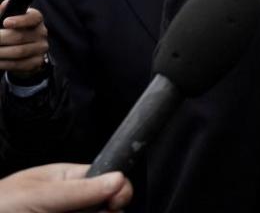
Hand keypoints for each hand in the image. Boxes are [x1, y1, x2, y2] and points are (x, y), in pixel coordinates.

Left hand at [0, 0, 48, 75]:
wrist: (23, 52)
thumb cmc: (13, 31)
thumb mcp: (8, 21)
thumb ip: (4, 13)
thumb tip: (5, 4)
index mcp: (36, 19)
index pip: (33, 18)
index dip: (20, 20)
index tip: (5, 22)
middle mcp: (42, 33)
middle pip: (20, 36)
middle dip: (0, 39)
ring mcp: (41, 48)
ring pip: (19, 52)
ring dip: (1, 53)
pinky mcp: (37, 62)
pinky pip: (19, 64)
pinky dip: (4, 64)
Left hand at [0, 163, 131, 211]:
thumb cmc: (0, 205)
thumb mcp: (39, 196)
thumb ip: (79, 190)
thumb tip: (119, 178)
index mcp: (67, 180)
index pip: (107, 179)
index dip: (117, 190)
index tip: (115, 203)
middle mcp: (71, 203)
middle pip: (107, 207)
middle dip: (106, 212)